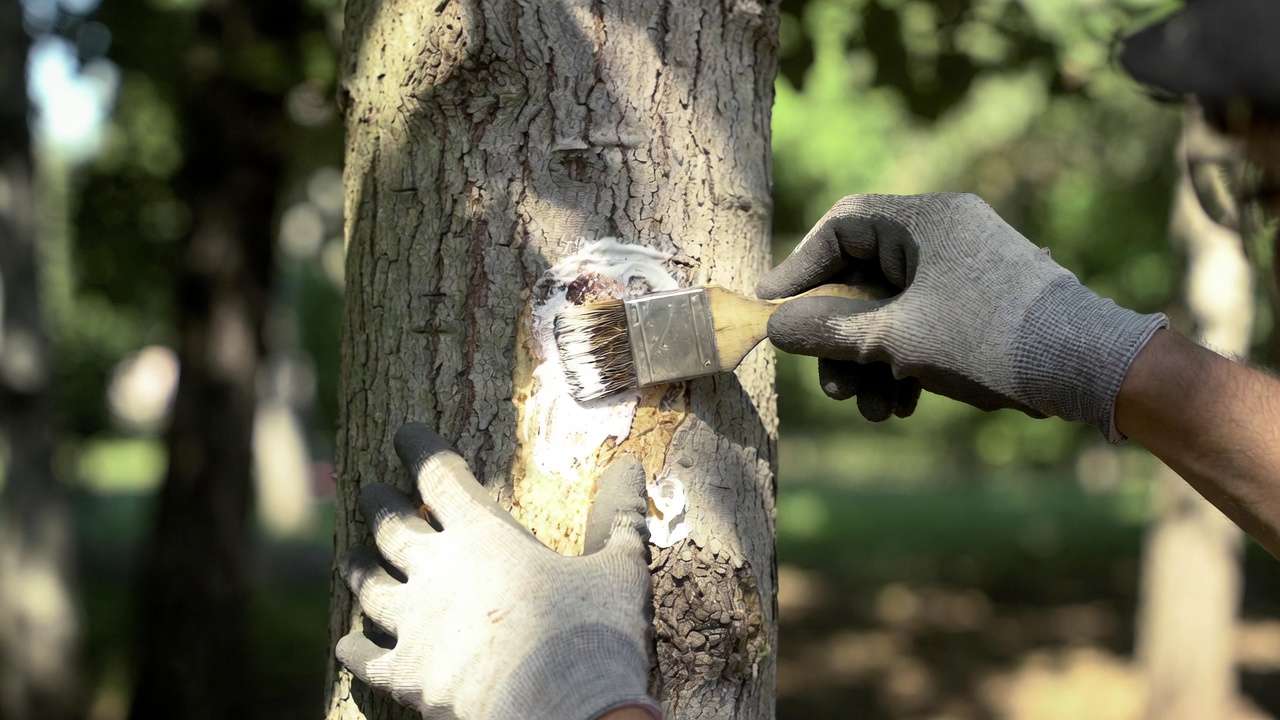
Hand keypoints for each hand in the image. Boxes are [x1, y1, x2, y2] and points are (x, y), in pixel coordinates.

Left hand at [336, 423, 658, 719]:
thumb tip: (632, 466)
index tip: (405, 433)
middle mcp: (437, 572)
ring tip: (351, 557)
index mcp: (484, 536)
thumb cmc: (595, 633)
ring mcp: (415, 625)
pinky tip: (348, 641)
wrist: (563, 712)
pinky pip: (367, 658)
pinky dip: (356, 647)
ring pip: (371, 587)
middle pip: (392, 527)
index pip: (439, 477)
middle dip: (379, 504)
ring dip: (359, 568)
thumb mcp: (619, 568)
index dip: (419, 449)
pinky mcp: (409, 677)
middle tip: (368, 489)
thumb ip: (620, 515)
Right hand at [758, 193, 1166, 438]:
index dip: (799, 269)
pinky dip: (906, 359)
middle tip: (830, 387)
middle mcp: (944, 233)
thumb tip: (775, 327)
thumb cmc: (988, 339)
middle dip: (840, 339)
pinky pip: (924, 320)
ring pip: (893, 308)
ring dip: (873, 362)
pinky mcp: (983, 299)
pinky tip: (904, 404)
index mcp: (923, 220)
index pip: (840, 226)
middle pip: (864, 277)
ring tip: (873, 411)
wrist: (1088, 366)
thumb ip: (829, 330)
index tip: (773, 309)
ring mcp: (967, 266)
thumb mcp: (896, 339)